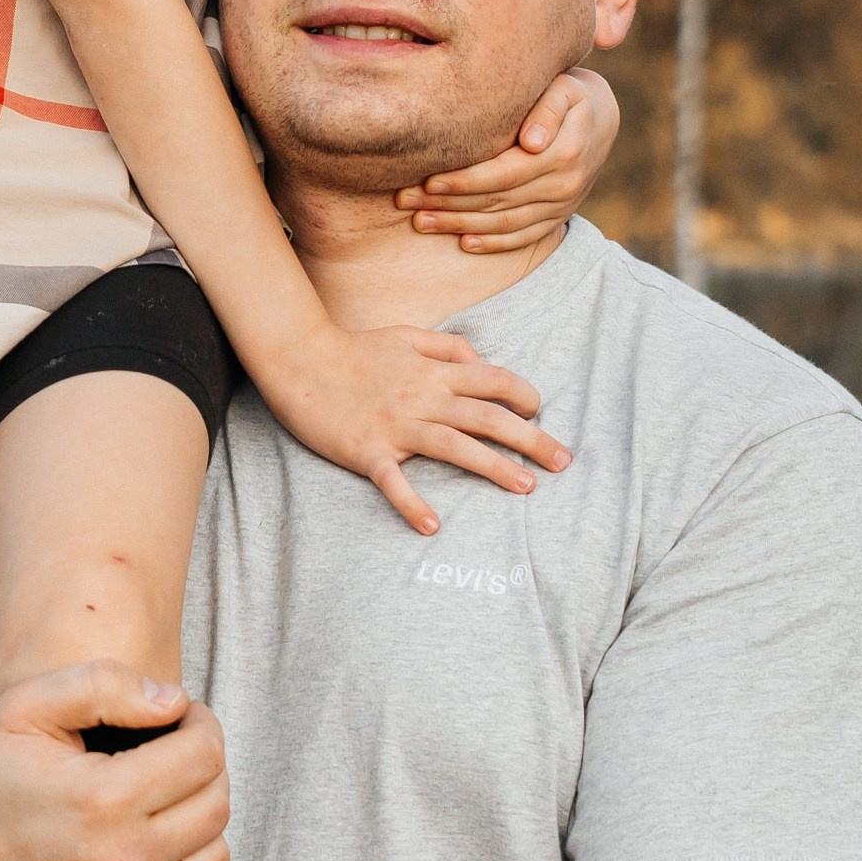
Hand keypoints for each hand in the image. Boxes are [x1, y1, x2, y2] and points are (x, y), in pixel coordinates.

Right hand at [0, 661, 228, 860]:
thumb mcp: (26, 708)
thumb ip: (105, 686)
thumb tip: (176, 702)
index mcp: (104, 799)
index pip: (204, 754)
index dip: (200, 723)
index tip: (181, 717)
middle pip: (216, 805)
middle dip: (205, 768)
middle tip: (174, 753)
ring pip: (212, 858)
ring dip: (198, 822)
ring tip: (161, 801)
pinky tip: (140, 847)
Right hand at [257, 321, 569, 537]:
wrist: (299, 358)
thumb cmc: (353, 348)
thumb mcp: (405, 334)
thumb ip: (448, 347)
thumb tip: (482, 363)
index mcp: (433, 370)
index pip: (493, 380)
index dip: (524, 395)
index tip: (538, 412)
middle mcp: (422, 397)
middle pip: (487, 417)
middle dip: (531, 438)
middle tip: (563, 462)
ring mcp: (395, 425)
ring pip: (454, 446)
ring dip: (493, 467)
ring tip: (526, 487)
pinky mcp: (367, 450)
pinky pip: (393, 480)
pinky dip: (411, 503)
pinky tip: (432, 526)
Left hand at [397, 66, 619, 251]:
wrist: (602, 117)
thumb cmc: (569, 92)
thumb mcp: (565, 88)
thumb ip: (547, 109)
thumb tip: (532, 142)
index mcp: (564, 153)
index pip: (504, 174)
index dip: (464, 181)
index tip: (428, 180)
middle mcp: (564, 185)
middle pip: (496, 201)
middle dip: (448, 204)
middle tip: (406, 201)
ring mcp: (563, 205)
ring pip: (505, 224)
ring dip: (460, 226)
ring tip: (420, 222)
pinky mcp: (558, 217)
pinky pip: (524, 237)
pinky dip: (493, 244)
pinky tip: (462, 243)